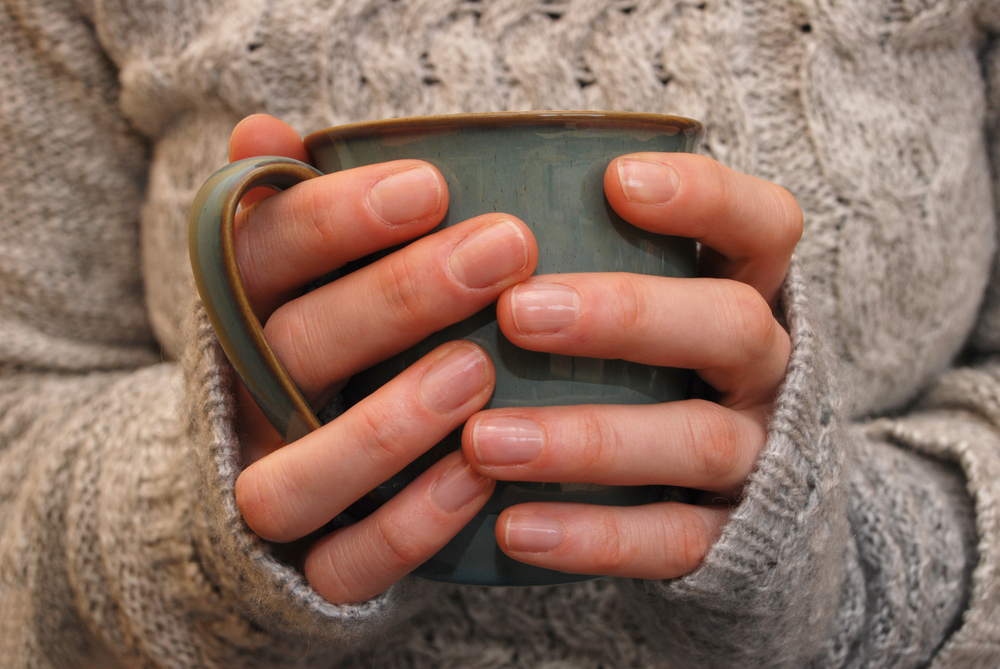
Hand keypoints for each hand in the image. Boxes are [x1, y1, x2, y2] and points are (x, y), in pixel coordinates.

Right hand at [227, 115, 538, 602]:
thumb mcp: (288, 277)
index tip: (430, 185)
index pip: (263, 255)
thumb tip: (263, 129)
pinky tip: (476, 474)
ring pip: (299, 478)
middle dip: (397, 297)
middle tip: (502, 251)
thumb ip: (286, 210)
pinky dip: (407, 525)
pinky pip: (344, 565)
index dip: (336, 219)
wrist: (250, 473)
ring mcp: (270, 490)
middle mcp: (244, 402)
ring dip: (385, 426)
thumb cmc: (304, 351)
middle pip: (294, 349)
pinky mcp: (308, 569)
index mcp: (239, 317)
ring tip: (477, 370)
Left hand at [461, 152, 801, 579]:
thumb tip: (468, 222)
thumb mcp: (649, 308)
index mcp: (750, 294)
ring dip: (588, 438)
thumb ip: (590, 263)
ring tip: (485, 441)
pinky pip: (674, 541)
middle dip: (626, 315)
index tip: (615, 180)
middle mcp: (766, 370)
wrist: (753, 505)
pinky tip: (512, 528)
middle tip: (517, 313)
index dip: (705, 197)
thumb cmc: (662, 373)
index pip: (763, 226)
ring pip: (698, 440)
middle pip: (731, 326)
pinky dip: (594, 536)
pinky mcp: (735, 539)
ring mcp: (761, 456)